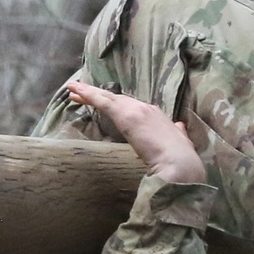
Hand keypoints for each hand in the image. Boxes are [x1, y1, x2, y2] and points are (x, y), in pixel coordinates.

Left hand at [66, 80, 206, 184]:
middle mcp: (147, 109)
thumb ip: (178, 134)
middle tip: (79, 91)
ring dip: (88, 92)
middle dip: (99, 95)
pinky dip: (88, 95)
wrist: (180, 164)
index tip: (105, 103)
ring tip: (72, 89)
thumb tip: (179, 128)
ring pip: (108, 98)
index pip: (132, 106)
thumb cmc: (182, 160)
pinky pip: (103, 103)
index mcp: (158, 116)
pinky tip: (75, 92)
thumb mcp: (181, 143)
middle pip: (118, 99)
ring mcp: (137, 110)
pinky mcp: (126, 116)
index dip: (117, 104)